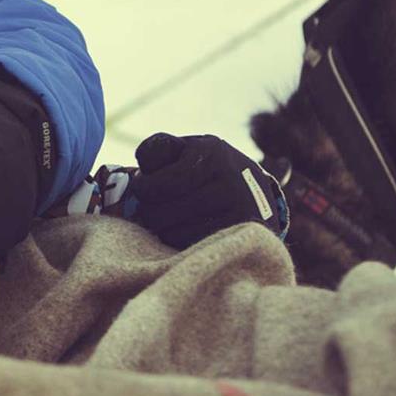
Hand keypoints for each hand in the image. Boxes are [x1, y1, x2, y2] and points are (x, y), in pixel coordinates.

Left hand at [125, 133, 287, 249]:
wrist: (254, 191)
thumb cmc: (205, 168)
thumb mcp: (186, 149)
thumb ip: (159, 149)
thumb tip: (143, 166)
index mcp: (213, 153)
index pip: (165, 182)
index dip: (143, 188)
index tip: (140, 187)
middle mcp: (232, 181)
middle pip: (164, 211)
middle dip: (148, 209)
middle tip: (153, 205)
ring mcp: (240, 212)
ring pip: (173, 232)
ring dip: (161, 227)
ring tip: (168, 217)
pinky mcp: (241, 236)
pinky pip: (189, 246)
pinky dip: (177, 240)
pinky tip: (182, 228)